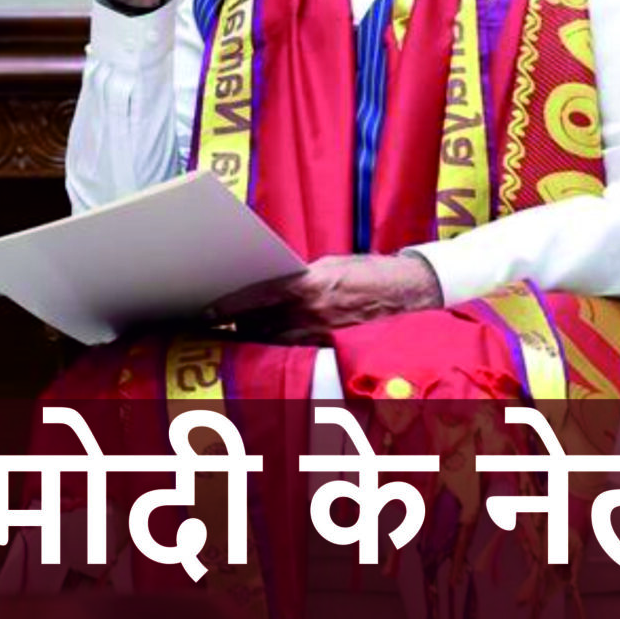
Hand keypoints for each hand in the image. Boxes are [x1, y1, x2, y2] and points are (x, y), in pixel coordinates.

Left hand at [210, 254, 443, 341]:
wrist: (413, 293)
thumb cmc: (369, 273)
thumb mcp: (330, 265)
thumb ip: (297, 278)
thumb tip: (267, 286)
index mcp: (308, 285)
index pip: (255, 296)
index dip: (228, 305)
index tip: (207, 310)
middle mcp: (312, 313)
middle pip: (259, 324)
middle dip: (239, 323)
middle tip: (218, 322)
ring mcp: (322, 335)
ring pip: (274, 343)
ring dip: (256, 339)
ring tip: (239, 335)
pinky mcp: (333, 349)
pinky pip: (297, 353)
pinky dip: (281, 349)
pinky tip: (271, 347)